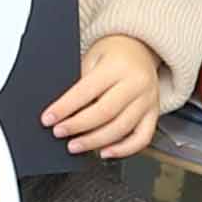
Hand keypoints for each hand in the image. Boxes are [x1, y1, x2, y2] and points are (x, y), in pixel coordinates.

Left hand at [42, 33, 166, 160]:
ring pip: (121, 128)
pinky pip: (142, 138)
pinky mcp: (154, 113)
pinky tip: (105, 152)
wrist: (140, 49)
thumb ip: (82, 83)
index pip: (86, 91)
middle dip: (78, 126)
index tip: (48, 119)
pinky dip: (123, 150)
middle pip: (105, 112)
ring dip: (95, 141)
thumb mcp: (92, 58)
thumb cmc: (112, 55)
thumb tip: (61, 112)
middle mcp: (136, 83)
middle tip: (59, 133)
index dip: (64, 108)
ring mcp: (148, 100)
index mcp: (117, 67)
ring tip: (75, 145)